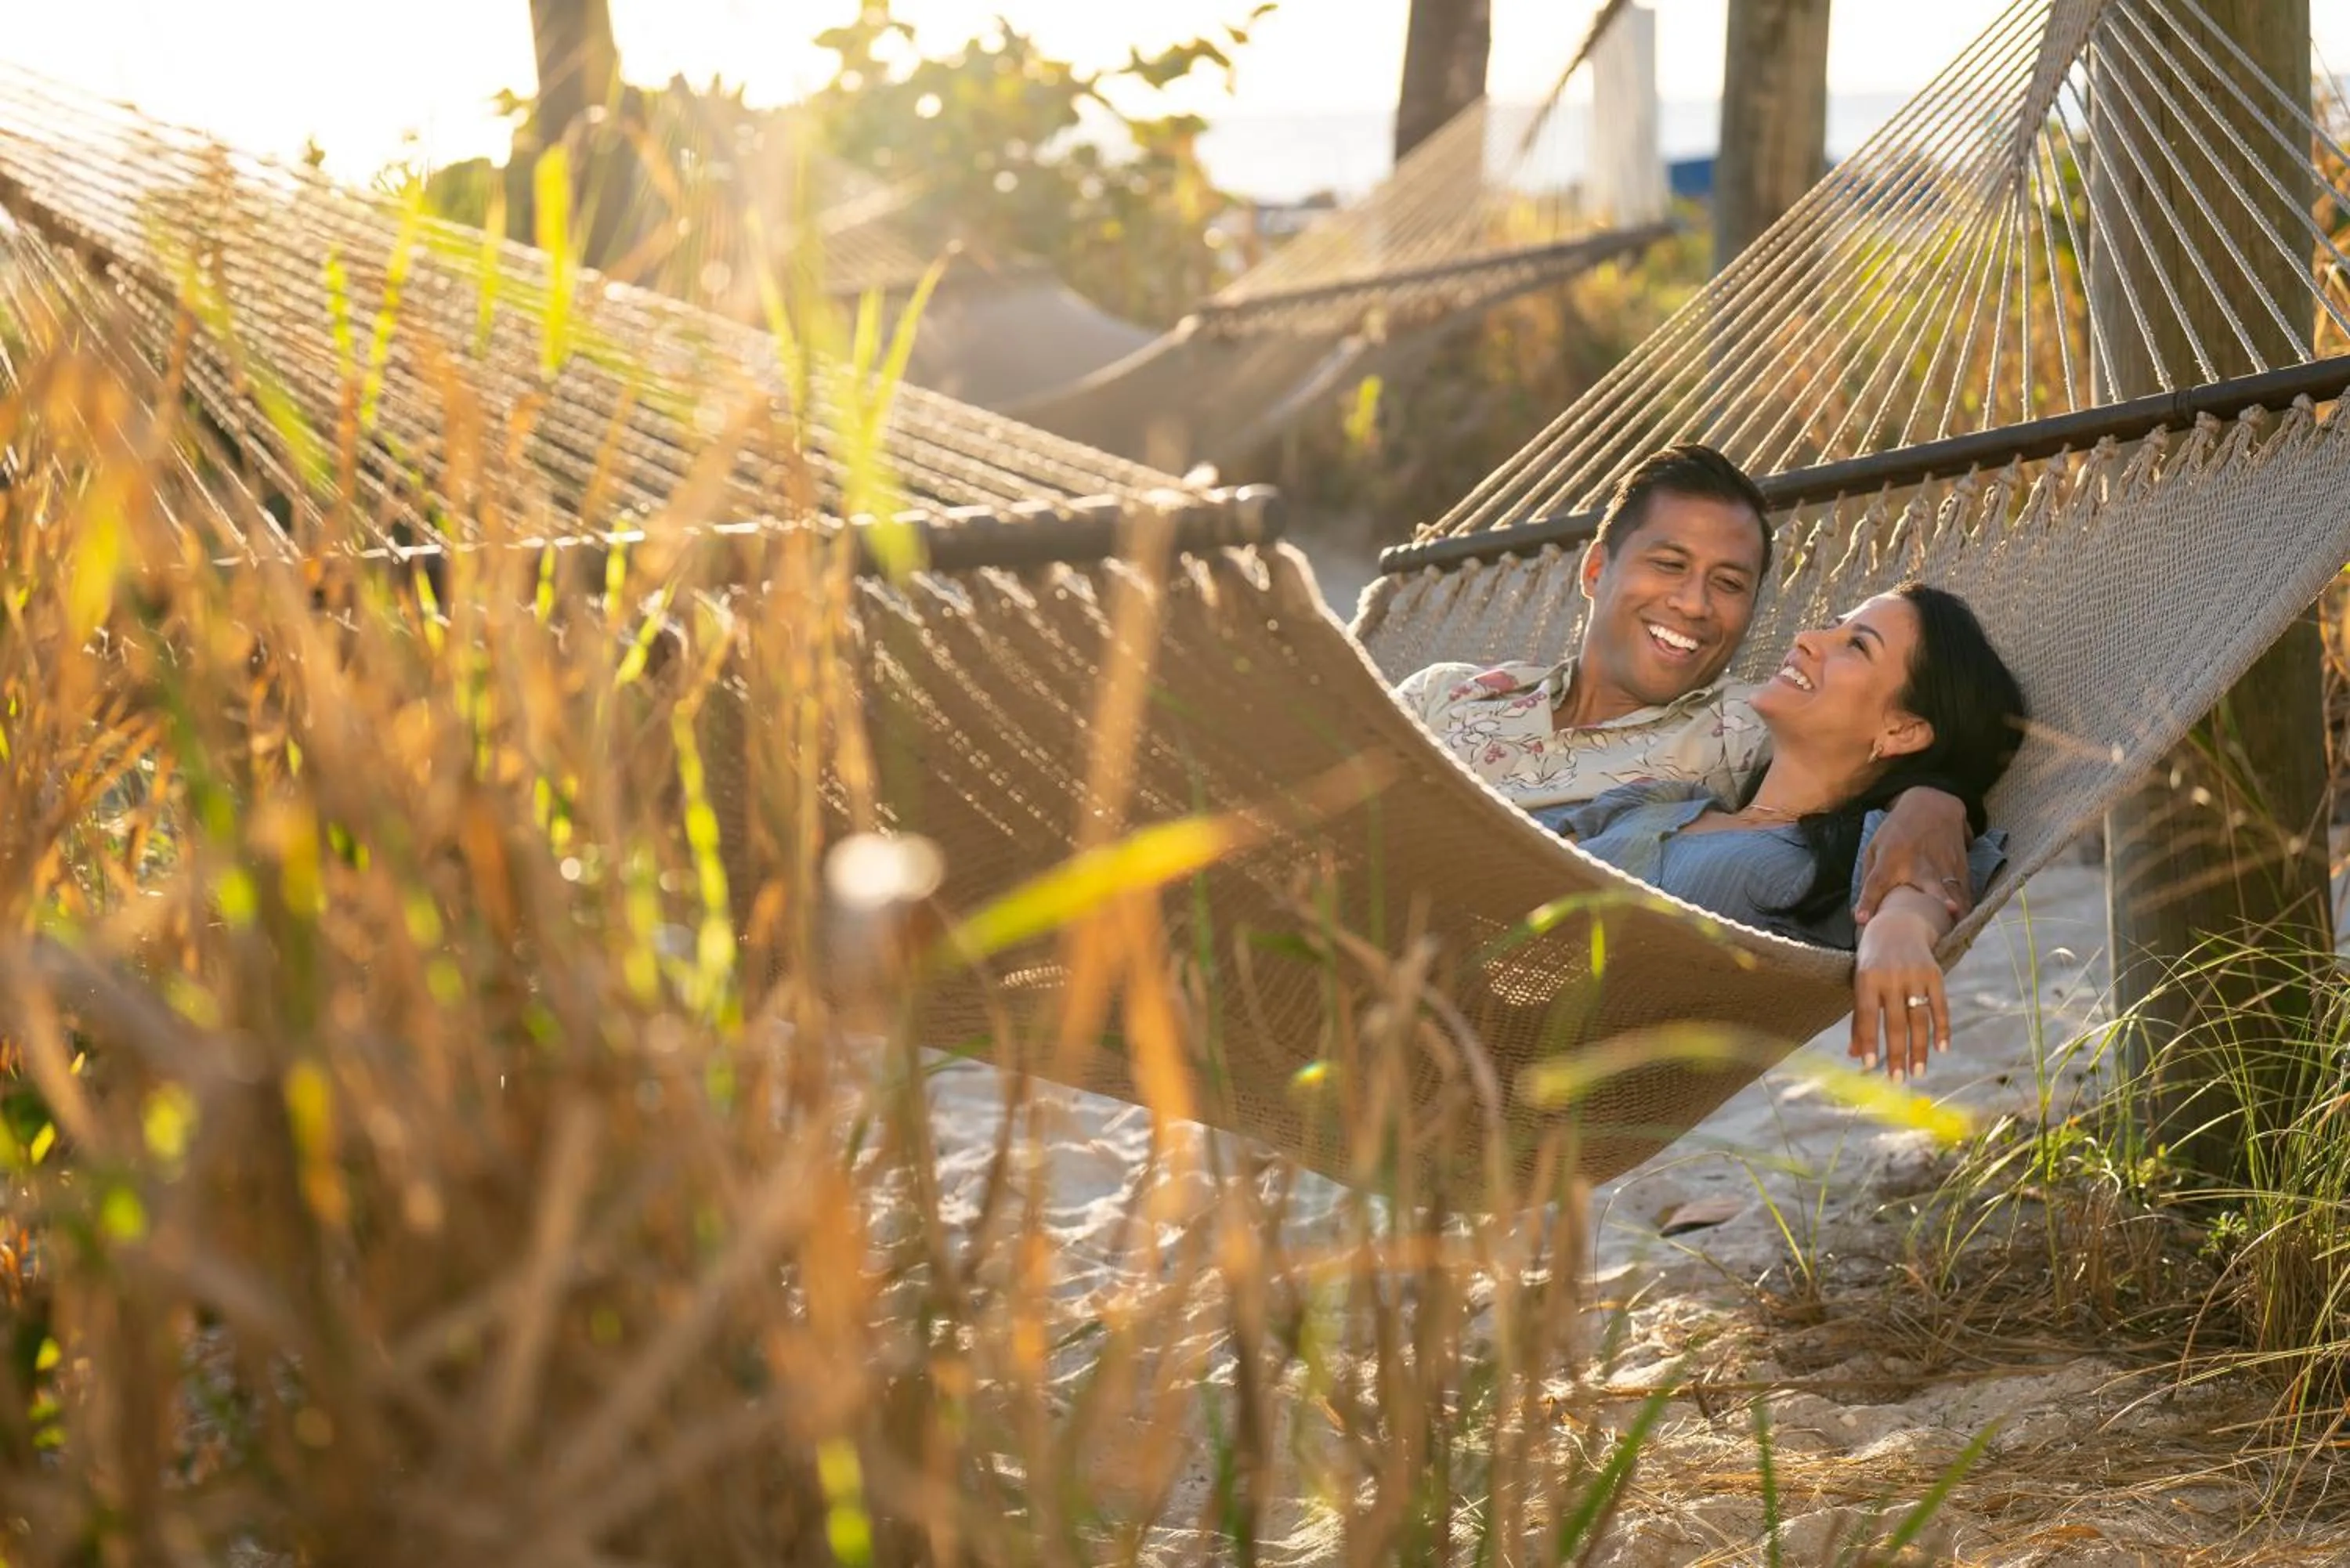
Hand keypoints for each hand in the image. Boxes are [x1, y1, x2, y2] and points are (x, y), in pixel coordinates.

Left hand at [1850, 906, 1946, 1078]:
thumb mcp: (1859, 983)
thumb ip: (1859, 1019)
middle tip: (1897, 1080)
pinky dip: (1943, 1028)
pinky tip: (1942, 1049)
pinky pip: (1941, 1006)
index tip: (1870, 1067)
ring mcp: (1915, 974)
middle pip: (1894, 1022)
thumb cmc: (1872, 961)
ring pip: (1919, 1019)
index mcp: (1866, 977)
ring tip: (1918, 1072)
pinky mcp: (1935, 974)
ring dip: (1919, 1049)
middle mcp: (1891, 975)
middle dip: (1896, 1053)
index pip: (1866, 1015)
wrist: (1897, 924)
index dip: (1869, 1041)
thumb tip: (1856, 1057)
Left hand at [1855, 786, 1972, 924]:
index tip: (1862, 920)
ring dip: (1958, 912)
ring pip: (1955, 892)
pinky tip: (1964, 924)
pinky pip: (1966, 892)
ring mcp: (1944, 866)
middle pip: (1931, 885)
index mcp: (1892, 859)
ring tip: (1956, 931)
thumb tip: (1860, 916)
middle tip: (1948, 912)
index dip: (1868, 901)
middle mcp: (1920, 864)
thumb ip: (1868, 880)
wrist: (1932, 805)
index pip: (1877, 882)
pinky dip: (1966, 908)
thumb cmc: (1896, 831)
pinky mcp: (1961, 868)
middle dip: (1940, 899)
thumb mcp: (1875, 847)